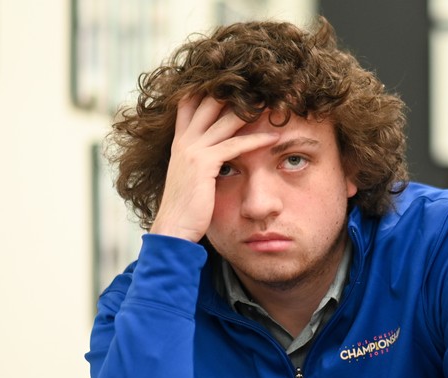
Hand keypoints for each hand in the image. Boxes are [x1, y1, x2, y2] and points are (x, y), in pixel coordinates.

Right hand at [150, 95, 278, 241]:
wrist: (172, 229)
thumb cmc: (185, 208)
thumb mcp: (190, 177)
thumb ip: (201, 161)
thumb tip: (220, 158)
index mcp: (179, 141)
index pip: (191, 102)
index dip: (208, 87)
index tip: (232, 79)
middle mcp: (184, 140)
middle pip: (210, 102)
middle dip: (235, 90)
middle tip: (261, 82)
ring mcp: (192, 150)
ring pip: (226, 119)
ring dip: (252, 109)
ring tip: (275, 102)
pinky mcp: (204, 164)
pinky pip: (235, 145)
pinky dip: (256, 140)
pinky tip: (274, 137)